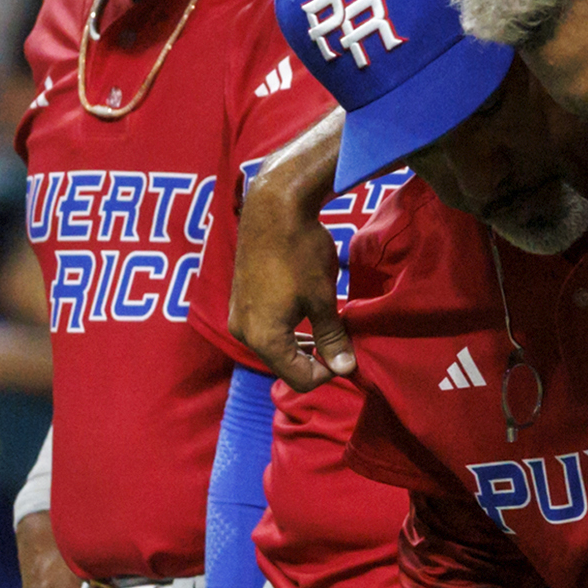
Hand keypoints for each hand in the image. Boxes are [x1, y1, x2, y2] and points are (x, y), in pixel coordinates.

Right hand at [228, 118, 350, 385]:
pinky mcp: (240, 302)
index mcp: (264, 338)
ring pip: (275, 349)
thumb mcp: (323, 299)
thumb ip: (332, 337)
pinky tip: (307, 314)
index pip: (300, 379)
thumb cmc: (300, 251)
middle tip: (342, 344)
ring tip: (329, 330)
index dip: (328, 374)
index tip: (348, 357)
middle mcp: (244, 333)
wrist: (273, 208)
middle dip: (314, 361)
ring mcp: (238, 317)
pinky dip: (288, 331)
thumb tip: (346, 368)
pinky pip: (265, 330)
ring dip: (302, 346)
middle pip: (284, 366)